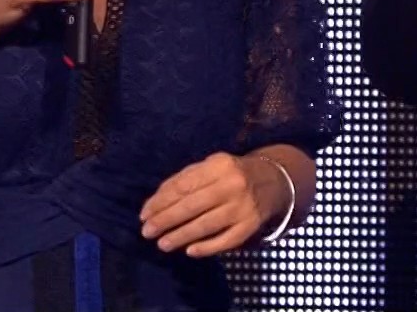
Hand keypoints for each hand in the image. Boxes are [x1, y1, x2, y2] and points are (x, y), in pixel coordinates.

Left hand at [140, 152, 282, 256]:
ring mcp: (243, 207)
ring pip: (207, 224)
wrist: (272, 181)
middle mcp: (232, 185)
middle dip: (166, 220)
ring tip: (162, 244)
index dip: (160, 201)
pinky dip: (207, 247)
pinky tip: (190, 251)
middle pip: (193, 205)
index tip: (144, 215)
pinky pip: (226, 240)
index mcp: (219, 165)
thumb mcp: (210, 167)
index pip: (183, 185)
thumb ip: (184, 180)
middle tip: (147, 232)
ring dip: (181, 236)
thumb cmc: (230, 174)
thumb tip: (155, 203)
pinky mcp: (251, 225)